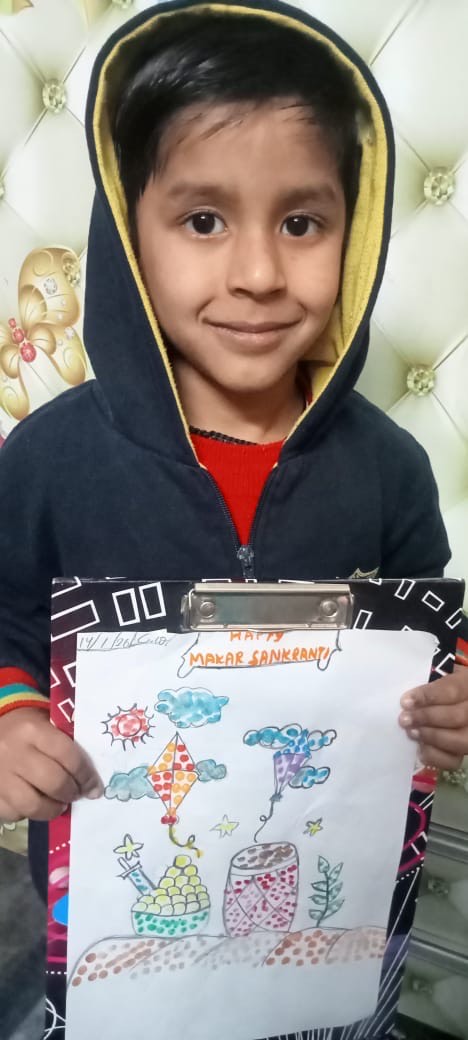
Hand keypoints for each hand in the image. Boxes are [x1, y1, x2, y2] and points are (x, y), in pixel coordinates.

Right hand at [0, 707, 103, 822]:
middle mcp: (13, 752)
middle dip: (71, 793)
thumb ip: (67, 744)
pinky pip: (13, 814)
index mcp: (32, 730)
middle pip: (53, 782)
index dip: (86, 775)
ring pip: (32, 805)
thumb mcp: (46, 724)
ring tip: (59, 804)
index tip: (94, 787)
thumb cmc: (26, 728)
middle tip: (77, 794)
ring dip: (52, 809)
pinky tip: (35, 804)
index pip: (67, 755)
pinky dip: (29, 814)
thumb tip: (90, 778)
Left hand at [399, 664, 467, 769]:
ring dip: (432, 737)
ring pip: (461, 741)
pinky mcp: (463, 752)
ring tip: (412, 732)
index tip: (406, 701)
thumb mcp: (434, 673)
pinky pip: (454, 761)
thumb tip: (408, 696)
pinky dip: (435, 757)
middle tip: (405, 719)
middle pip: (457, 717)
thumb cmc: (434, 682)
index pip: (452, 690)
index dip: (428, 696)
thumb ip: (425, 680)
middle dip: (427, 718)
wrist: (444, 700)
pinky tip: (420, 749)